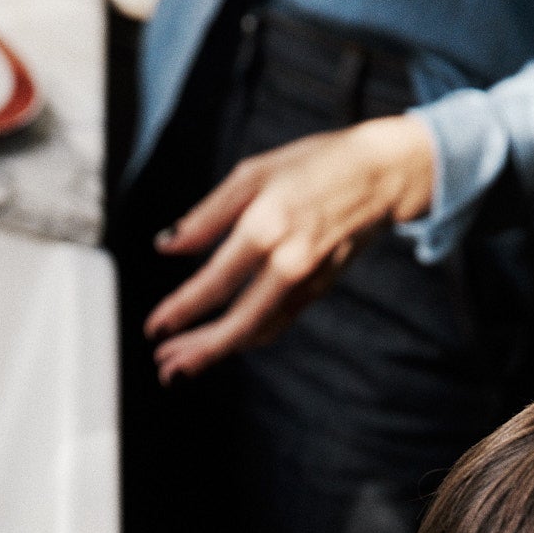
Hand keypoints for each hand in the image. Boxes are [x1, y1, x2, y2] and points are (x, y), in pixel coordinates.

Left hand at [145, 113, 435, 380]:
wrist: (380, 175)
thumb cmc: (312, 165)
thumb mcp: (254, 173)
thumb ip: (207, 214)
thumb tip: (166, 246)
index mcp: (268, 224)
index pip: (217, 281)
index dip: (182, 310)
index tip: (154, 328)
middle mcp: (290, 260)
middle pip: (240, 323)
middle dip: (200, 351)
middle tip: (165, 367)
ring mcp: (308, 280)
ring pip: (258, 331)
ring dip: (218, 352)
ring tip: (181, 364)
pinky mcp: (318, 290)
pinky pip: (275, 324)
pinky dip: (245, 338)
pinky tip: (220, 342)